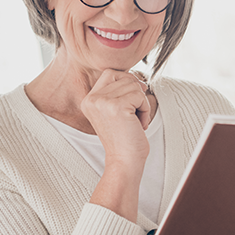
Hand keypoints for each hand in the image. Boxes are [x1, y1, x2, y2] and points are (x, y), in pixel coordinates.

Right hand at [82, 70, 151, 220]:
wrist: (124, 162)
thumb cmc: (125, 139)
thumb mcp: (115, 111)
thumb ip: (119, 92)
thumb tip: (137, 78)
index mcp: (88, 99)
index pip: (110, 73)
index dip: (127, 81)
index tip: (134, 101)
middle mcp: (92, 99)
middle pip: (124, 76)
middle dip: (136, 93)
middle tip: (135, 113)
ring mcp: (103, 102)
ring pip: (134, 85)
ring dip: (141, 103)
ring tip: (135, 121)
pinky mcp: (117, 107)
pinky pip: (140, 96)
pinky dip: (145, 110)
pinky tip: (139, 124)